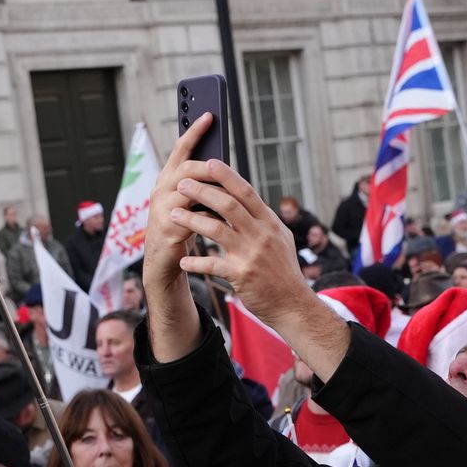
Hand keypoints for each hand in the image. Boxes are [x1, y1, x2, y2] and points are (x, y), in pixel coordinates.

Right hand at [141, 114, 217, 360]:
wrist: (164, 262)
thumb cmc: (181, 228)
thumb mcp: (191, 202)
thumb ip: (202, 184)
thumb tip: (224, 165)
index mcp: (169, 179)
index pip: (181, 149)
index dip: (194, 131)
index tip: (210, 114)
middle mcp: (161, 189)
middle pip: (185, 167)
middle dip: (206, 162)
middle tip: (223, 159)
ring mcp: (162, 209)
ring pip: (187, 189)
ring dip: (209, 187)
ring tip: (227, 186)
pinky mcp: (167, 229)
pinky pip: (191, 217)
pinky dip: (208, 215)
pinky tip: (222, 216)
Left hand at [171, 160, 352, 381]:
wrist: (293, 305)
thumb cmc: (282, 272)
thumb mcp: (279, 239)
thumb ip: (261, 220)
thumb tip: (244, 200)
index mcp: (269, 222)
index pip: (246, 192)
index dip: (226, 176)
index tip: (209, 162)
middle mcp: (261, 234)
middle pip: (228, 204)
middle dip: (202, 191)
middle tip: (182, 183)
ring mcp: (251, 254)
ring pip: (216, 229)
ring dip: (191, 220)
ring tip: (173, 214)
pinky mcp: (242, 275)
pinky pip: (212, 264)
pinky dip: (196, 262)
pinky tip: (183, 260)